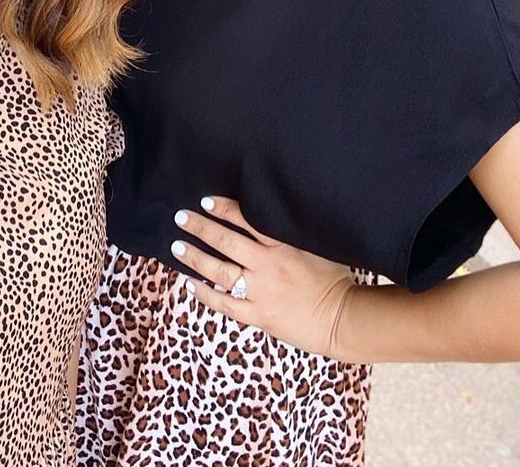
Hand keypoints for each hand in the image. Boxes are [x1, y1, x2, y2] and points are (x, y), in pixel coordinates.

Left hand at [170, 196, 355, 359]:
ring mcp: (261, 292)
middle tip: (180, 217)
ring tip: (177, 246)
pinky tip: (190, 285)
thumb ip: (289, 234)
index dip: (224, 208)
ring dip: (195, 257)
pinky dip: (205, 295)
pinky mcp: (259, 315)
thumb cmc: (333, 280)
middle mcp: (268, 266)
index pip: (247, 220)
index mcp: (283, 245)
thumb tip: (266, 216)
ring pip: (219, 271)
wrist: (343, 319)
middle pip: (226, 242)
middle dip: (200, 228)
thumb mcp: (315, 247)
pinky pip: (225, 305)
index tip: (205, 200)